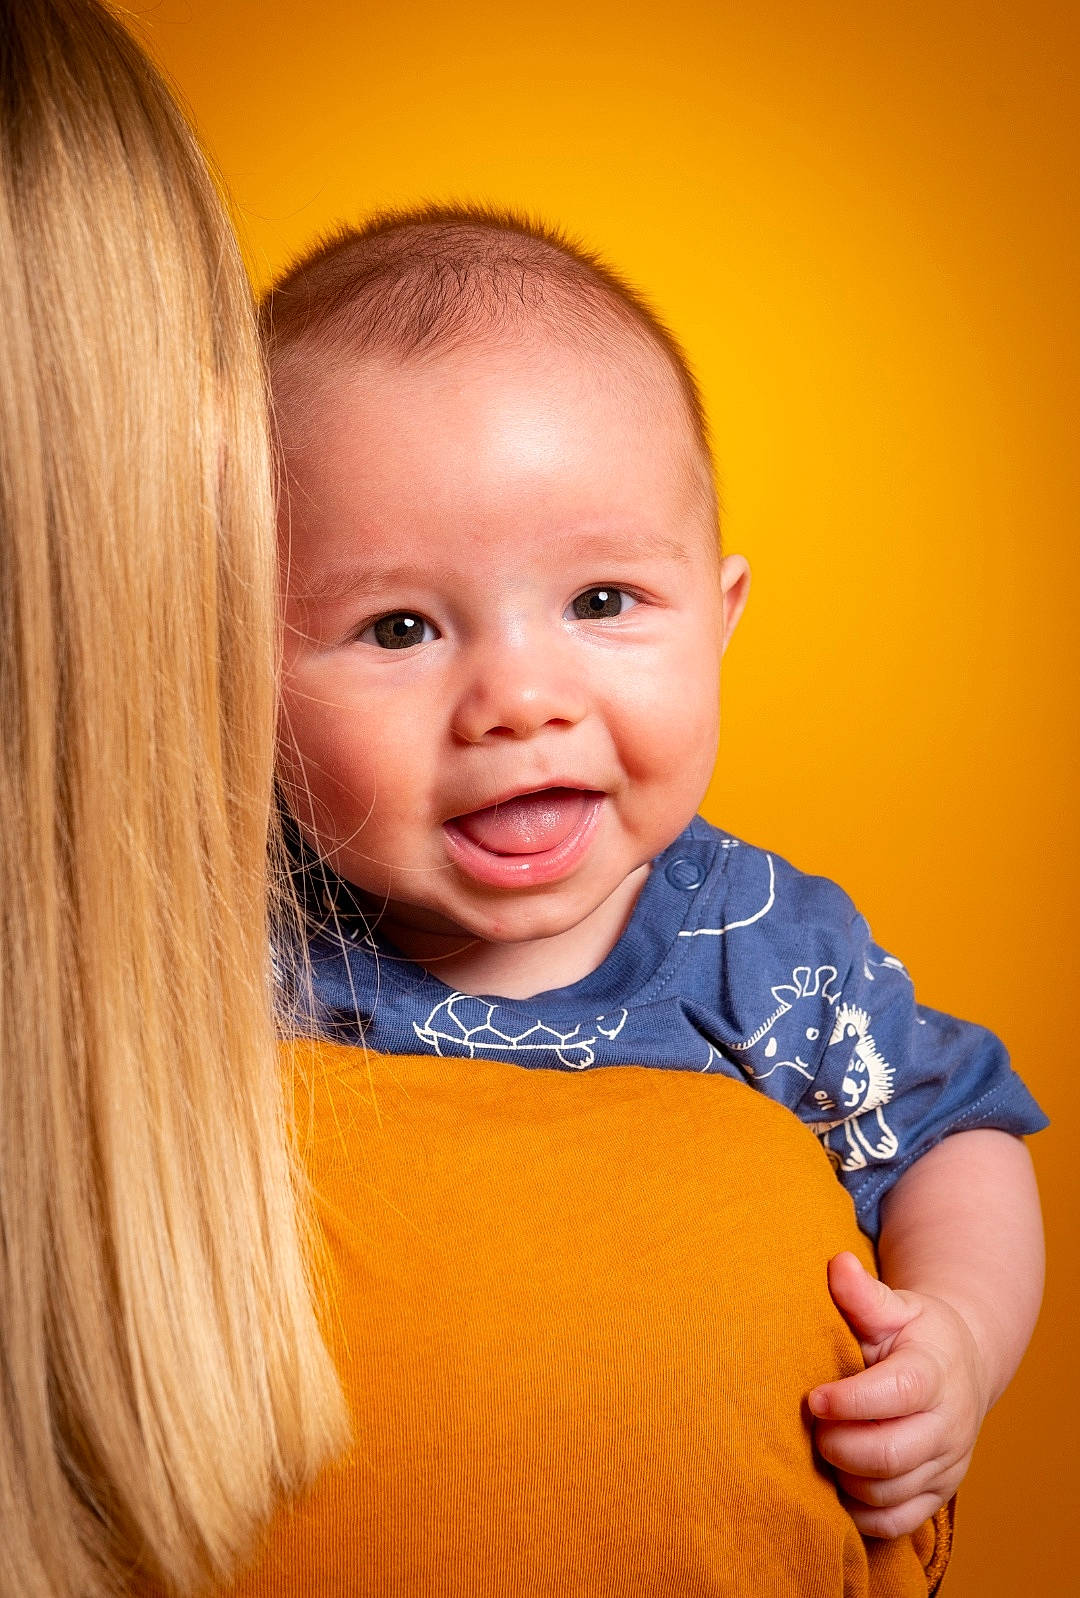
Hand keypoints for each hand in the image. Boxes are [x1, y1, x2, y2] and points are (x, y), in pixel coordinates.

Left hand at [808, 1251, 989, 1538]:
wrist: (960, 1366)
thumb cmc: (915, 1333)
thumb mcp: (895, 1306)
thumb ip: (864, 1294)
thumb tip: (838, 1265)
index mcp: (935, 1372)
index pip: (899, 1393)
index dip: (853, 1401)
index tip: (814, 1397)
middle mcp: (948, 1423)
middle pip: (892, 1453)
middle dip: (841, 1445)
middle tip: (814, 1427)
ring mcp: (946, 1463)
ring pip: (890, 1492)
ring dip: (846, 1476)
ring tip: (824, 1447)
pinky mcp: (938, 1493)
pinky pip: (897, 1522)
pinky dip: (862, 1511)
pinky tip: (840, 1481)